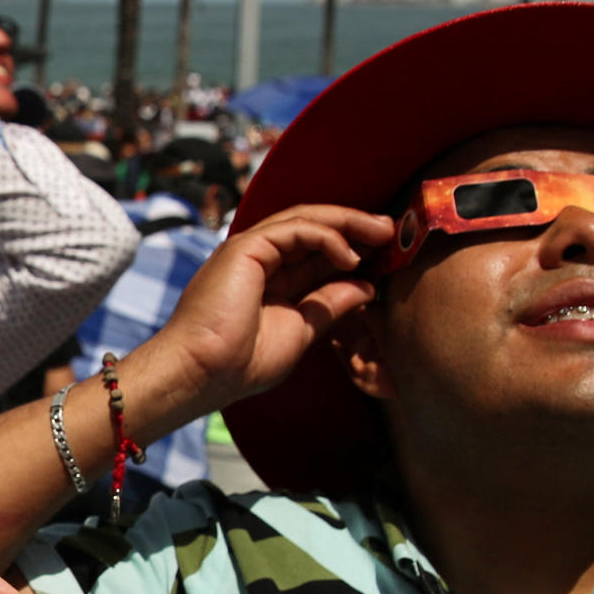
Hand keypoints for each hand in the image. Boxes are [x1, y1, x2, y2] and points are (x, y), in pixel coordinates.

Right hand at [137, 203, 392, 413]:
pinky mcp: (246, 247)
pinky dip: (327, 237)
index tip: (385, 254)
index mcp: (269, 280)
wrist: (203, 373)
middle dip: (355, 227)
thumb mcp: (301, 330)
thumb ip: (329, 305)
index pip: (316, 253)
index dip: (351, 249)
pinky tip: (350, 256)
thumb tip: (364, 286)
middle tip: (390, 230)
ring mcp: (250, 250)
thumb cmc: (240, 364)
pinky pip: (295, 230)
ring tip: (381, 232)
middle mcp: (259, 259)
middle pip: (314, 229)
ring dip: (347, 223)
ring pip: (306, 221)